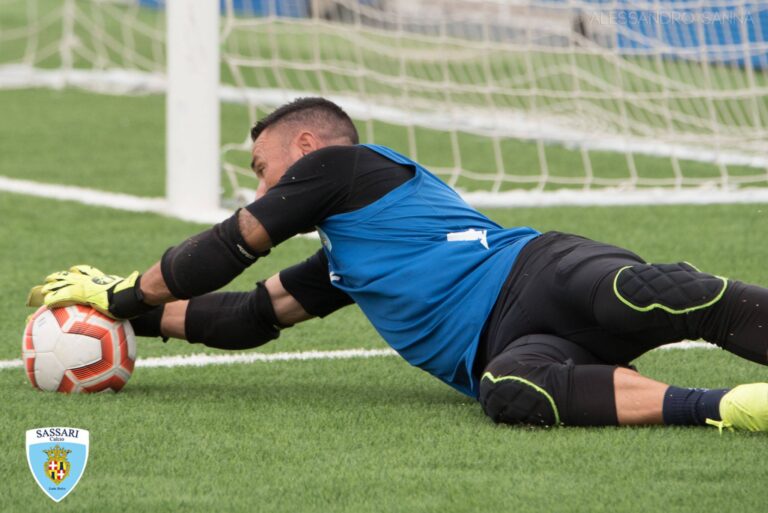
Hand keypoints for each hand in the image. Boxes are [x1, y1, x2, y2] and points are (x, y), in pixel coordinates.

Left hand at [28, 265, 146, 318]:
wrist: (131, 296)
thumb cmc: (135, 294)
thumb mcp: (132, 290)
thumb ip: (130, 291)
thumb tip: (143, 293)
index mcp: (101, 278)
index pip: (87, 271)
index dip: (78, 271)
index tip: (72, 272)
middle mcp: (91, 279)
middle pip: (72, 274)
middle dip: (61, 276)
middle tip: (51, 279)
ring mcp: (86, 285)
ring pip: (64, 283)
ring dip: (53, 286)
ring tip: (43, 289)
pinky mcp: (82, 294)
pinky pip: (64, 296)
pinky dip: (55, 299)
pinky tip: (47, 303)